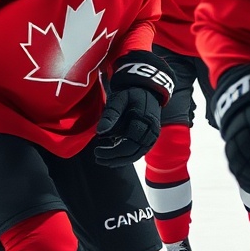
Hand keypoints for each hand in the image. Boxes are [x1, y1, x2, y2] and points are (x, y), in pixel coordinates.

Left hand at [94, 51, 174, 166]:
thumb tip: (99, 132)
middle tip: (97, 157)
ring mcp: (152, 136)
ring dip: (120, 160)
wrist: (147, 90)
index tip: (97, 152)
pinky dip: (126, 157)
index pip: (129, 143)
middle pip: (133, 152)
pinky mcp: (150, 139)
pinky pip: (138, 152)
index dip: (113, 151)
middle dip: (114, 158)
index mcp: (144, 120)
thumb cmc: (131, 94)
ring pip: (136, 155)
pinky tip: (113, 158)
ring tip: (103, 160)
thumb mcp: (118, 100)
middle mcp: (152, 131)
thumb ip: (110, 115)